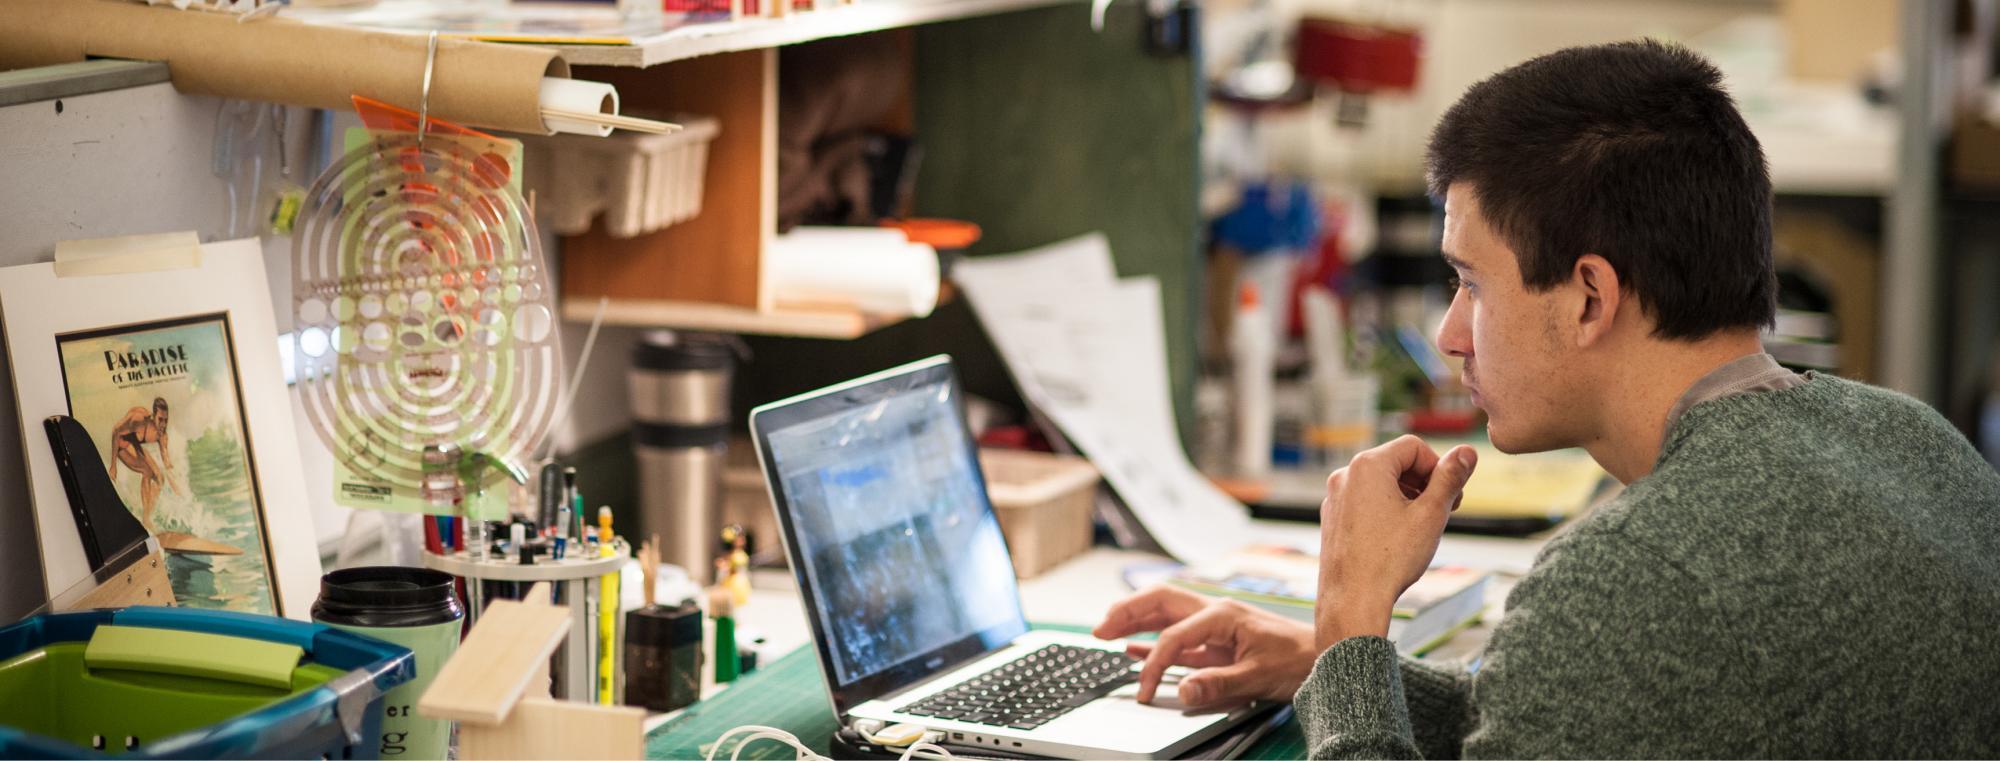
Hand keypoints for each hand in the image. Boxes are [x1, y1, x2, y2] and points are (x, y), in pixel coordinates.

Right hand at [1093, 585, 1317, 709]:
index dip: (1154, 664)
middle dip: (1127, 612)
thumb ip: (1218, 684)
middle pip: (1160, 603)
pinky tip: (1134, 648)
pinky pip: (1177, 636)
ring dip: (1135, 620)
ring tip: (1105, 630)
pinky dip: (1152, 640)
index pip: (1174, 636)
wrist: (1326, 658)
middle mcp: (1215, 613)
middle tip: (1100, 628)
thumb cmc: (1299, 660)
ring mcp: (1215, 625)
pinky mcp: (1217, 641)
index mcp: (1223, 615)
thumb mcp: (1259, 676)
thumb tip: (1182, 692)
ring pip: (1165, 614)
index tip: (1145, 690)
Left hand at [1316, 435, 1476, 649]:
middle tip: (1444, 510)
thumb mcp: (1430, 514)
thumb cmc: (1391, 558)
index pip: (1414, 447)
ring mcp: (1334, 497)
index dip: (1438, 467)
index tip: (1451, 495)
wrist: (1353, 600)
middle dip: (1423, 482)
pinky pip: (1363, 502)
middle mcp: (1345, 475)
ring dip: (1406, 497)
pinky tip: (1397, 537)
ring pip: (1379, 484)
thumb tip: (1467, 452)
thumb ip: (1450, 478)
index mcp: (1367, 466)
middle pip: (1395, 463)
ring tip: (1422, 526)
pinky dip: (1385, 510)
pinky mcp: (1332, 518)